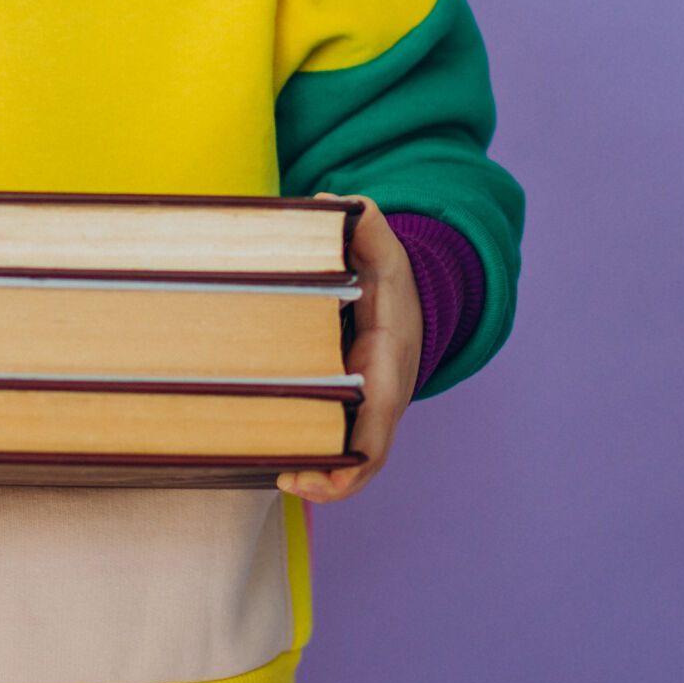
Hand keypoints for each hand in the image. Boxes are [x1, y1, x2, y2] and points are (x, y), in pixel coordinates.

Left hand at [277, 196, 422, 503]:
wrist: (411, 306)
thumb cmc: (392, 284)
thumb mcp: (385, 252)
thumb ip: (365, 226)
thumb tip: (334, 203)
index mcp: (389, 366)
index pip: (379, 425)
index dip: (352, 461)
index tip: (314, 472)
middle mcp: (381, 401)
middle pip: (361, 459)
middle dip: (328, 478)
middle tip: (283, 475)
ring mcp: (367, 414)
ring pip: (347, 461)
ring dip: (316, 476)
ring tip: (273, 474)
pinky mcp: (348, 413)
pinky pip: (333, 446)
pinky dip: (310, 458)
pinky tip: (272, 455)